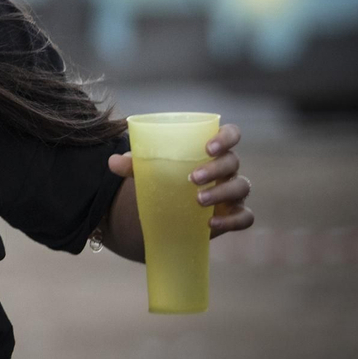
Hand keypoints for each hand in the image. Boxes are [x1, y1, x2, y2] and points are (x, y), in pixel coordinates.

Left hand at [107, 122, 253, 237]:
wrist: (169, 207)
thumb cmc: (165, 177)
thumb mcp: (148, 169)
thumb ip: (132, 164)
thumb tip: (112, 163)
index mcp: (211, 149)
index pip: (231, 134)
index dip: (226, 137)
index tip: (208, 147)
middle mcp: (227, 168)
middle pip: (233, 162)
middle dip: (215, 169)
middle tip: (192, 178)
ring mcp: (233, 191)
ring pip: (242, 187)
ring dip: (222, 193)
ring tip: (198, 200)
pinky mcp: (234, 214)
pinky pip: (245, 217)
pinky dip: (232, 221)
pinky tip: (212, 224)